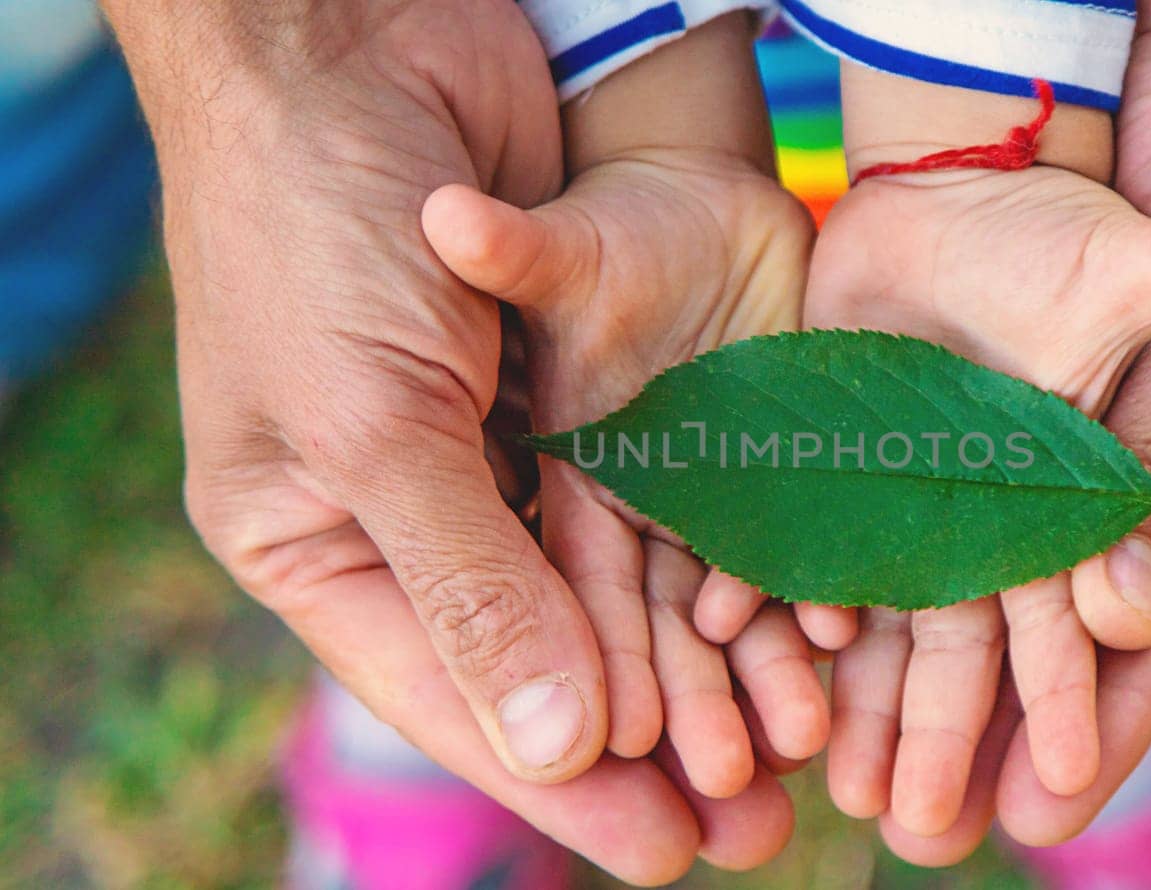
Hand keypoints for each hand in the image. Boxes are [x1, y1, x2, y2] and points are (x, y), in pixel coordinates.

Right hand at [104, 0, 788, 878]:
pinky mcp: (589, 375)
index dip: (557, 781)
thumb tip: (555, 745)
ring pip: (619, 578)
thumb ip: (466, 584)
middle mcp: (426, 502)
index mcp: (328, 538)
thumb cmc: (314, 233)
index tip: (660, 854)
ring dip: (704, 661)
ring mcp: (513, 437)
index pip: (454, 688)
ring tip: (799, 747)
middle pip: (548, 650)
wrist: (359, 43)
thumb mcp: (373, 427)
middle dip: (652, 738)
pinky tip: (798, 610)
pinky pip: (664, 479)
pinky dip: (722, 545)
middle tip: (752, 828)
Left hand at [805, 65, 1150, 842]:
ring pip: (927, 593)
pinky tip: (759, 655)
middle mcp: (1061, 482)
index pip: (1143, 601)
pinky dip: (806, 585)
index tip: (1056, 788)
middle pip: (1022, 626)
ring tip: (845, 785)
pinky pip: (845, 518)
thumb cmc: (1141, 171)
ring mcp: (970, 461)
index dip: (1102, 702)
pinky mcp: (886, 423)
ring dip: (884, 690)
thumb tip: (1145, 561)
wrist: (1017, 114)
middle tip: (932, 831)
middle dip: (976, 729)